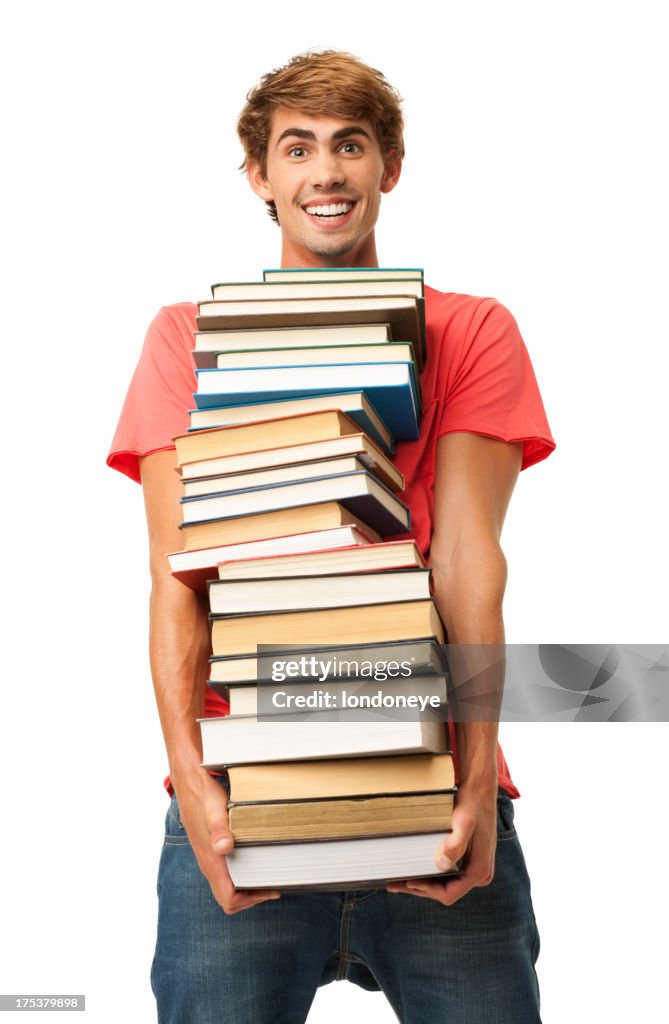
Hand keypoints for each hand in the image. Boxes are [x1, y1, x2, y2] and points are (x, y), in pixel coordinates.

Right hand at [173, 769, 280, 914]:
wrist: (189, 783)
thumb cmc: (203, 796)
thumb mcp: (214, 810)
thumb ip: (219, 829)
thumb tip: (224, 847)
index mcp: (211, 861)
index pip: (228, 899)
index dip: (250, 900)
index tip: (270, 888)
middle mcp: (209, 864)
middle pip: (228, 898)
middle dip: (251, 898)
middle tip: (273, 884)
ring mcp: (209, 858)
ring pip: (227, 887)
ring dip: (247, 887)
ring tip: (268, 874)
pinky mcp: (211, 849)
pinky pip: (226, 873)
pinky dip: (242, 874)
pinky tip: (255, 859)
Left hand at [387, 776, 497, 905]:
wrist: (479, 792)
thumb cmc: (472, 805)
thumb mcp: (464, 822)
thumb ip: (456, 844)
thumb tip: (442, 864)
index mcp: (480, 870)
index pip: (449, 894)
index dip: (427, 890)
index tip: (409, 881)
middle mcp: (479, 874)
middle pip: (446, 891)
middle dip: (420, 889)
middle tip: (395, 884)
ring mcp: (474, 869)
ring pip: (446, 885)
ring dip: (424, 884)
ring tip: (399, 881)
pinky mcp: (468, 862)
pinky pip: (448, 875)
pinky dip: (431, 875)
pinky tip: (416, 871)